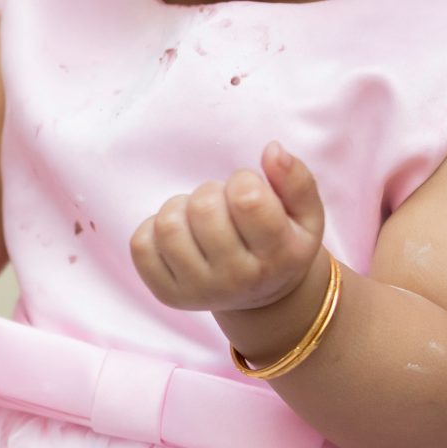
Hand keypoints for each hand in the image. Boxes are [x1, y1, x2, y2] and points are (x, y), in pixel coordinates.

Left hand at [131, 144, 325, 312]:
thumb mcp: (306, 215)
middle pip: (203, 209)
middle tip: (224, 205)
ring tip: (200, 218)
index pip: (247, 199)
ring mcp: (199, 290)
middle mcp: (237, 279)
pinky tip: (181, 235)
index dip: (244, 180)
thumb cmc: (282, 242)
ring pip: (167, 226)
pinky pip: (141, 246)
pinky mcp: (168, 294)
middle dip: (212, 192)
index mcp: (277, 256)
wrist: (264, 298)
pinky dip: (154, 229)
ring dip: (181, 208)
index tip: (248, 190)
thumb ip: (296, 179)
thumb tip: (272, 150)